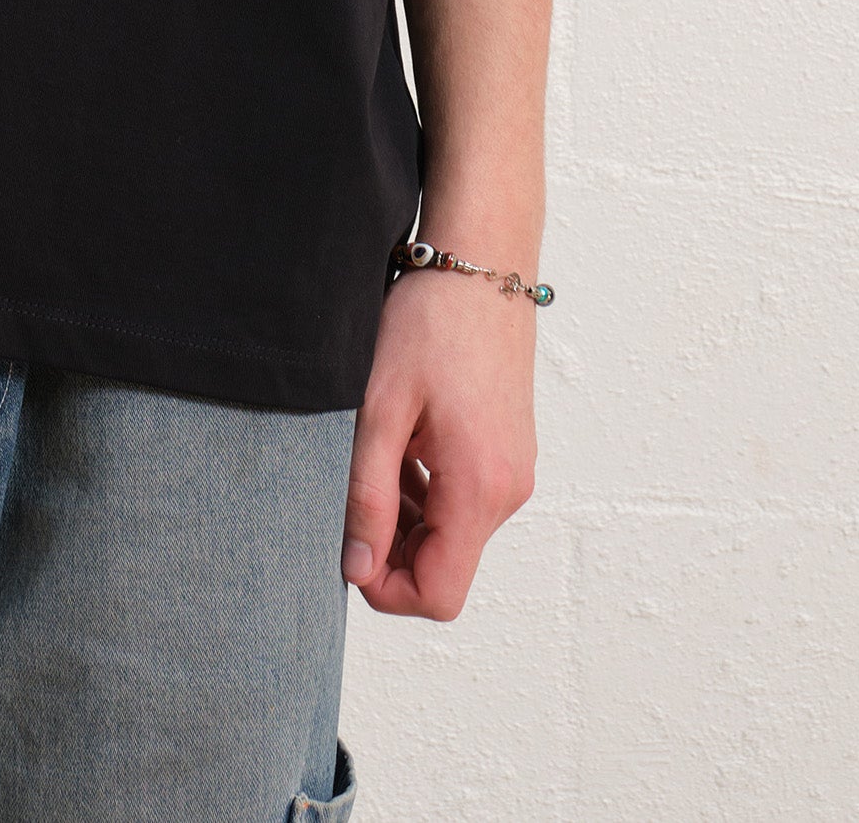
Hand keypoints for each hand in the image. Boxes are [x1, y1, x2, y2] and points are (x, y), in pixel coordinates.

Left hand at [340, 261, 537, 618]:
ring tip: (372, 456)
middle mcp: (507, 492)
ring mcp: (512, 473)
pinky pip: (464, 501)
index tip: (346, 548)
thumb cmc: (429, 325)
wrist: (479, 264)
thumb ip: (369, 496)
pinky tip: (398, 446)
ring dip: (405, 519)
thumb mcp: (380, 411)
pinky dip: (426, 493)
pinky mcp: (507, 453)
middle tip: (349, 493)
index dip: (385, 588)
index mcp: (478, 488)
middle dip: (390, 551)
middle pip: (445, 568)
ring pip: (452, 535)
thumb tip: (358, 569)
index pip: (438, 594)